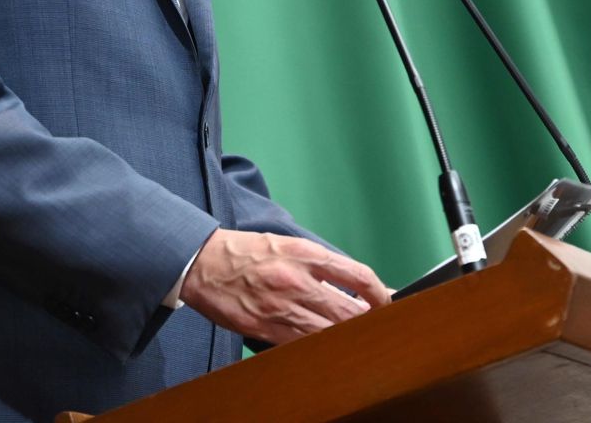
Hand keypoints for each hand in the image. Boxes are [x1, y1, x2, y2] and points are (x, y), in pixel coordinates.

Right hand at [180, 229, 390, 344]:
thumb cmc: (247, 251)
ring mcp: (282, 307)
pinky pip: (301, 343)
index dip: (379, 292)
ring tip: (356, 338)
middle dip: (367, 320)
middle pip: (348, 310)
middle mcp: (297, 281)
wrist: (204, 263)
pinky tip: (326, 345)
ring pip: (328, 331)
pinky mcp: (265, 328)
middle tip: (377, 324)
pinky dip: (318, 346)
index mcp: (305, 254)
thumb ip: (320, 263)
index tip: (386, 300)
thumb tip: (352, 283)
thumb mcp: (288, 244)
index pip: (356, 275)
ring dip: (345, 335)